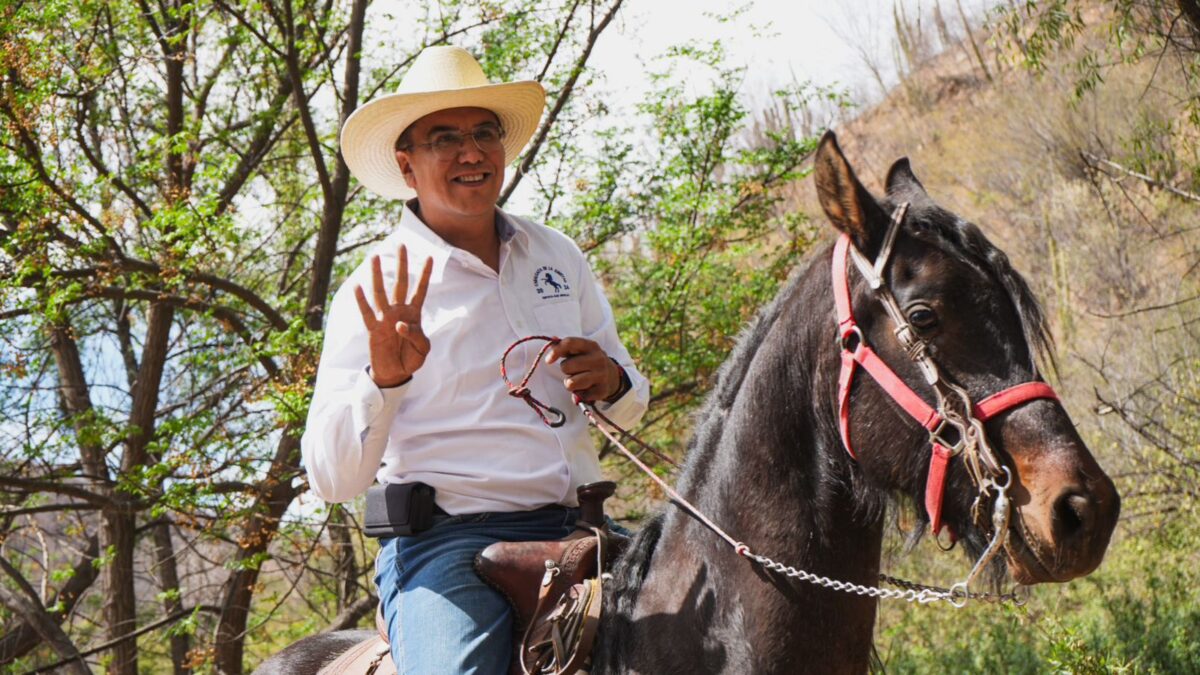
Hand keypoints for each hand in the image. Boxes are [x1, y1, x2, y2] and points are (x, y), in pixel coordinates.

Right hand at [354, 244, 433, 387]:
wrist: (396, 373)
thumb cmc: (410, 358)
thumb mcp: (422, 349)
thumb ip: (415, 335)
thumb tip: (400, 324)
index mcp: (414, 314)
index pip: (421, 290)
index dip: (425, 275)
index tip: (430, 257)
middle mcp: (398, 311)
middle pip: (400, 284)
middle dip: (402, 265)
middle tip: (401, 245)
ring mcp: (385, 318)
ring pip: (381, 293)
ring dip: (378, 275)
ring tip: (375, 258)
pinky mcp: (373, 329)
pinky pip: (367, 313)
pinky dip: (362, 301)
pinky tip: (357, 286)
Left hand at [544, 337, 624, 402]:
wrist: (613, 377)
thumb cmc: (589, 361)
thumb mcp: (582, 350)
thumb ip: (566, 347)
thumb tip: (551, 342)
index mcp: (591, 346)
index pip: (569, 343)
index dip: (556, 351)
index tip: (548, 360)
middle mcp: (598, 359)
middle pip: (566, 366)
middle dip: (565, 370)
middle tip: (574, 370)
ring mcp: (601, 376)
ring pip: (570, 383)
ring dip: (570, 383)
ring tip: (578, 380)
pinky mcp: (601, 391)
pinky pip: (578, 395)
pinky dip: (579, 394)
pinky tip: (586, 388)